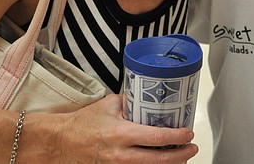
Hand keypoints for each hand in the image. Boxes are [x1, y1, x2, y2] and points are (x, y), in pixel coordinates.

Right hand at [55, 94, 198, 162]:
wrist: (62, 142)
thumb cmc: (84, 123)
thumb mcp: (110, 105)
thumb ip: (132, 101)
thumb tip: (152, 96)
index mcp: (121, 134)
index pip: (157, 138)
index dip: (177, 137)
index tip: (189, 133)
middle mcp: (120, 154)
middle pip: (159, 161)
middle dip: (181, 155)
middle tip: (192, 147)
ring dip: (169, 163)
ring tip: (181, 155)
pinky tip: (162, 161)